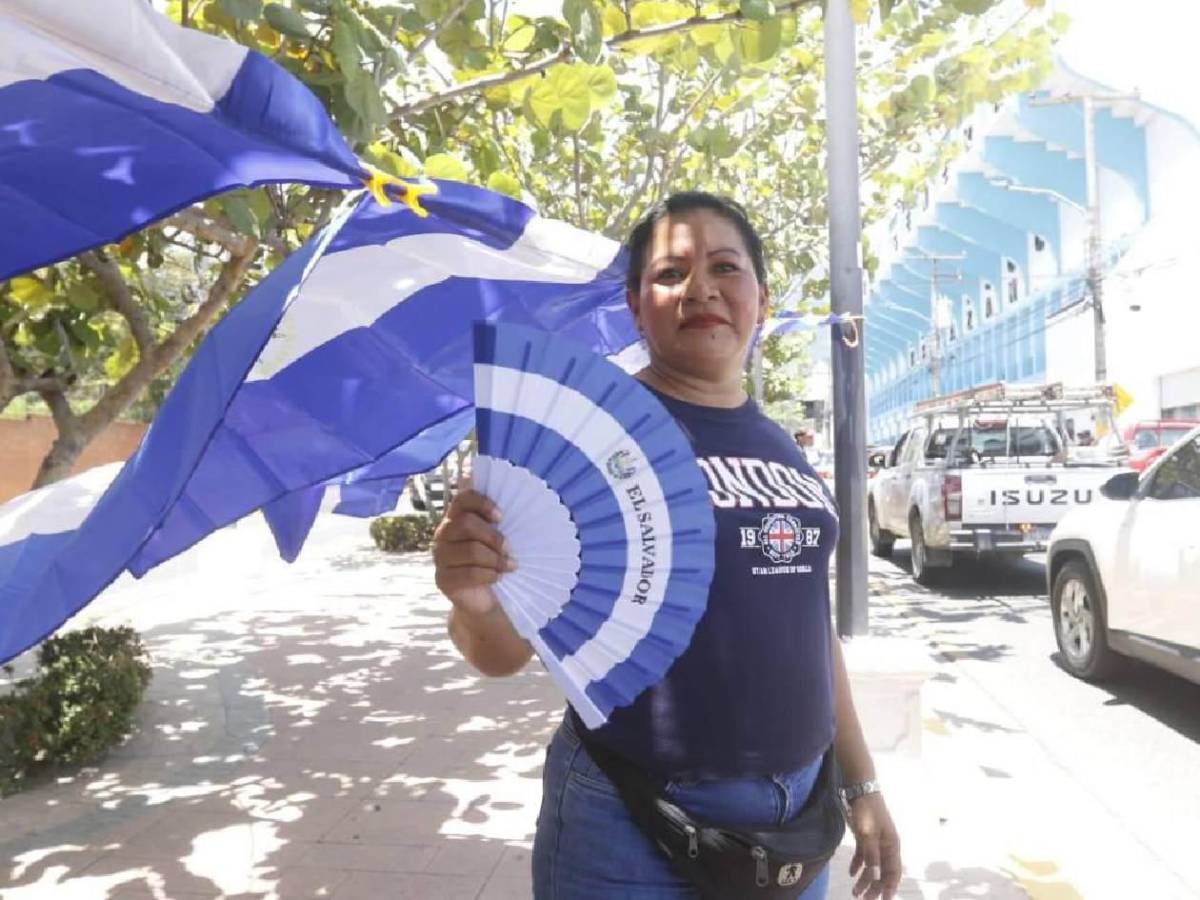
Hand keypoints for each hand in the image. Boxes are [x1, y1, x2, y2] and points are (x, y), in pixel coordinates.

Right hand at [432, 487, 512, 616]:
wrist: (481, 598)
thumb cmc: (491, 561)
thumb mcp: (494, 540)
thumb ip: (497, 525)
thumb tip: (520, 512)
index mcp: (455, 518)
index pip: (462, 499)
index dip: (482, 503)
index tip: (501, 517)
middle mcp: (443, 534)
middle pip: (466, 524)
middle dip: (494, 537)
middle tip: (509, 548)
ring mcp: (440, 557)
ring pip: (470, 550)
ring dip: (496, 559)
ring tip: (509, 566)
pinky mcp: (443, 579)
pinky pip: (469, 573)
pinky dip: (489, 574)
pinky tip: (498, 577)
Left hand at [847, 792, 900, 899]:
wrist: (860, 789)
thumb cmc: (867, 811)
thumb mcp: (868, 834)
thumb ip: (871, 855)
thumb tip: (874, 876)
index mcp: (892, 846)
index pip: (893, 873)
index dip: (889, 887)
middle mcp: (886, 846)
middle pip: (883, 872)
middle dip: (875, 887)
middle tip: (864, 899)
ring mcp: (876, 841)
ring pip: (872, 866)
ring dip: (865, 879)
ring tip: (855, 892)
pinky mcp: (865, 836)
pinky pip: (863, 855)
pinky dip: (858, 865)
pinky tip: (851, 873)